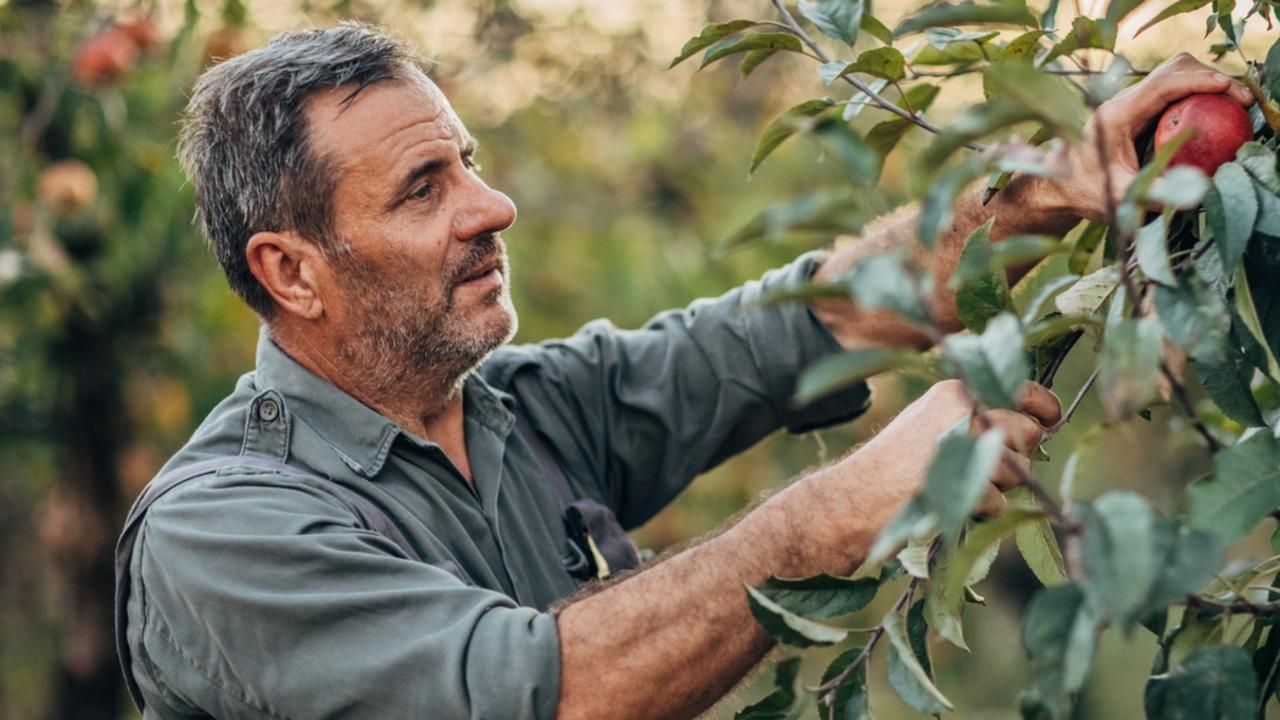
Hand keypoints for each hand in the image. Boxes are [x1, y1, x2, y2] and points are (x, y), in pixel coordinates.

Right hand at [839, 379, 1061, 527]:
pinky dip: (981, 510)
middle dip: (1019, 455)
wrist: (852, 498)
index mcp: (955, 390)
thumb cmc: (892, 465)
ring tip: (957, 485)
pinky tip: (950, 503)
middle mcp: (964, 410)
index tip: (1049, 420)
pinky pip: (1000, 501)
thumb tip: (1032, 425)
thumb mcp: (930, 421)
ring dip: (1000, 486)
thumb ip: (974, 415)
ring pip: (1020, 469)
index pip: (1023, 389)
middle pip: (1030, 432)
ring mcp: (965, 446)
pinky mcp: (965, 482)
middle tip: (988, 469)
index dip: (1043, 408)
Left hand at [1040, 53, 1253, 223]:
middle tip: (1239, 100)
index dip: (1197, 82)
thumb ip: (1149, 195)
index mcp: (1116, 115)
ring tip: (1233, 103)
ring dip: (1204, 82)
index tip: (1227, 88)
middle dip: (1208, 77)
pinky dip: (1196, 93)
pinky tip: (1214, 111)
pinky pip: (1172, 90)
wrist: (1057, 187)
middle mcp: (1122, 101)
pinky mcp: (1137, 110)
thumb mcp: (1116, 197)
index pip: (1162, 85)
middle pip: (1172, 70)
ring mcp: (1130, 103)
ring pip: (1173, 75)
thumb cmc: (1082, 192)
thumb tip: (1191, 198)